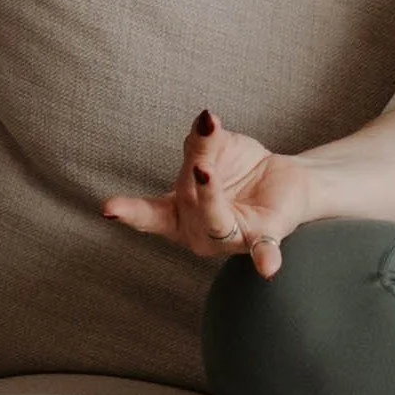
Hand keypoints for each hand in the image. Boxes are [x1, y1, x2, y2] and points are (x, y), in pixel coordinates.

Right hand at [103, 111, 313, 276]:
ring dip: (210, 196)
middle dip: (190, 181)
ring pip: (216, 220)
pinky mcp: (263, 234)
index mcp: (179, 212)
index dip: (129, 213)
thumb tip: (202, 125)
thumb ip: (202, 143)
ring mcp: (230, 237)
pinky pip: (263, 248)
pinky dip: (265, 257)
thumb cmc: (239, 168)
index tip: (107, 209)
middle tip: (193, 161)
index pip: (150, 214)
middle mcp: (200, 231)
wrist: (287, 181)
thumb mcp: (216, 148)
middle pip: (188, 204)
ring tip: (205, 171)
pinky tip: (268, 269)